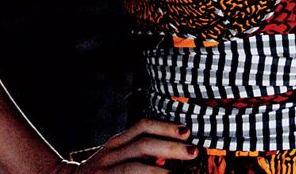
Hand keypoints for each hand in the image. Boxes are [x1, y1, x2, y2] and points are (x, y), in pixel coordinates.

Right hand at [73, 118, 198, 172]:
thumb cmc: (102, 172)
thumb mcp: (117, 157)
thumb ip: (139, 153)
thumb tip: (174, 151)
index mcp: (117, 142)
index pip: (142, 127)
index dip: (165, 127)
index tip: (187, 131)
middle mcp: (110, 154)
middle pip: (143, 145)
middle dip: (170, 147)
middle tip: (193, 151)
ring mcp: (106, 171)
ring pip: (134, 167)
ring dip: (159, 171)